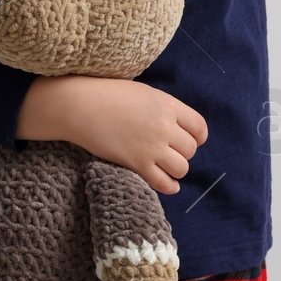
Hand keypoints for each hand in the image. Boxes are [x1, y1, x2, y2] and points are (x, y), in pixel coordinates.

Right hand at [17, 76, 207, 194]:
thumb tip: (177, 124)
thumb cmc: (109, 95)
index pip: (199, 127)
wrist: (80, 106)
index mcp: (169, 105)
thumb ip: (164, 109)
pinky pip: (163, 182)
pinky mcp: (137, 163)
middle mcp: (165, 126)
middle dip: (183, 153)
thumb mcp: (145, 94)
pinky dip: (170, 186)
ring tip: (167, 167)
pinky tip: (170, 185)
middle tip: (171, 153)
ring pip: (181, 168)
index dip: (198, 137)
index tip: (192, 141)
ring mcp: (152, 146)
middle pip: (190, 149)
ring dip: (176, 170)